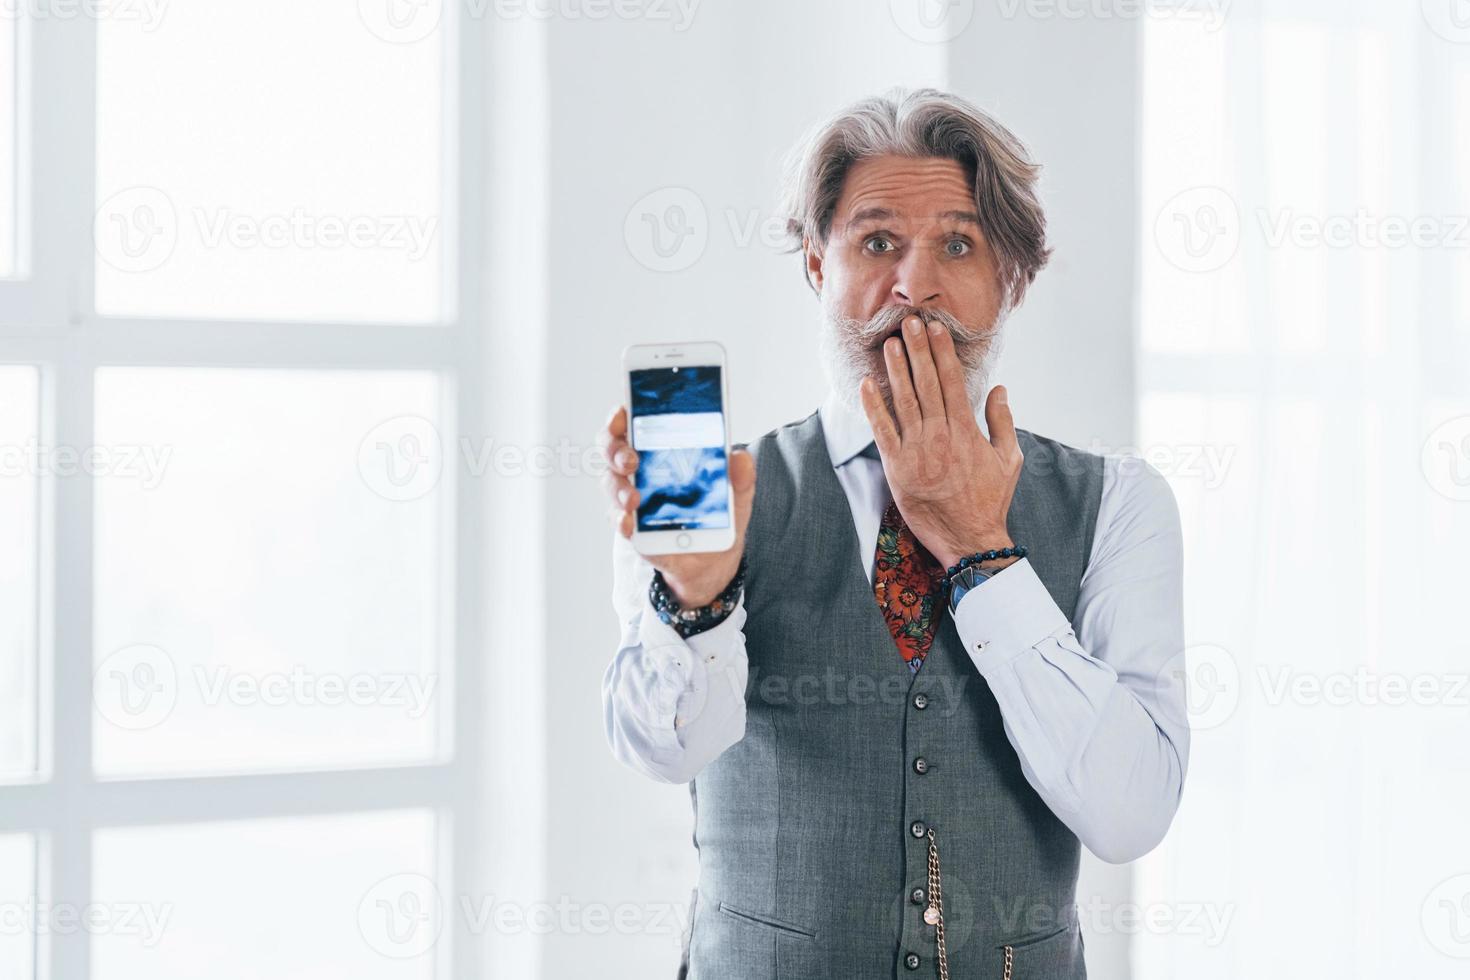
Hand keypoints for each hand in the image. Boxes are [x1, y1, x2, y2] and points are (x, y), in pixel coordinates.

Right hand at [598, 405, 756, 605]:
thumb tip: (740, 457)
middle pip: (612, 449)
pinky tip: (629, 522)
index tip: (621, 412)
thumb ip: (740, 476)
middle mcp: (639, 469)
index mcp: (660, 449)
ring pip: (611, 483)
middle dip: (615, 451)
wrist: (713, 556)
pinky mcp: (632, 526)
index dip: (620, 416)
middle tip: (631, 460)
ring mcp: (631, 496)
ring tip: (634, 500)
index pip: (632, 423)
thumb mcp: (736, 494)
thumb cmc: (717, 513)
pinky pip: (618, 519)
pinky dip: (621, 520)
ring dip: (618, 488)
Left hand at [859, 314, 1022, 570]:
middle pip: (926, 383)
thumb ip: (1003, 422)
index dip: (942, 352)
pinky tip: (867, 384)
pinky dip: (874, 407)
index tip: (936, 329)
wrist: (970, 539)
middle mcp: (941, 435)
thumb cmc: (990, 500)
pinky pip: (882, 431)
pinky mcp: (897, 467)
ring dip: (896, 370)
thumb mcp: (1009, 459)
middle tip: (908, 322)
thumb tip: (1000, 389)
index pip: (952, 382)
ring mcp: (917, 450)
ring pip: (904, 401)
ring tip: (889, 343)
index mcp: (966, 430)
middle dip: (918, 350)